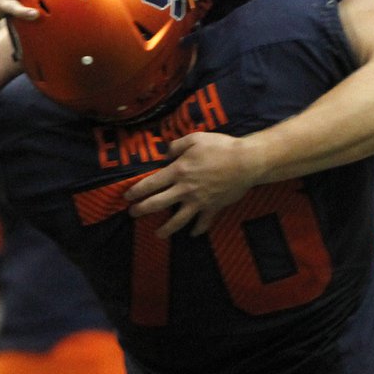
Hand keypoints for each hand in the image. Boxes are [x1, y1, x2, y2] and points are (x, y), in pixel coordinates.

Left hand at [124, 132, 263, 237]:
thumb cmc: (221, 147)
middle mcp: (184, 189)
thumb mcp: (195, 139)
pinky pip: (203, 223)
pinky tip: (193, 233)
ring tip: (158, 234)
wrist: (246, 162)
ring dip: (166, 229)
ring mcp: (199, 201)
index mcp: (178, 171)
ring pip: (178, 220)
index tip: (127, 197)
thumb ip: (176, 146)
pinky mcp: (213, 208)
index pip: (150, 184)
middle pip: (158, 204)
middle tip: (133, 213)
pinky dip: (197, 230)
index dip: (136, 191)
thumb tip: (166, 154)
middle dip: (142, 210)